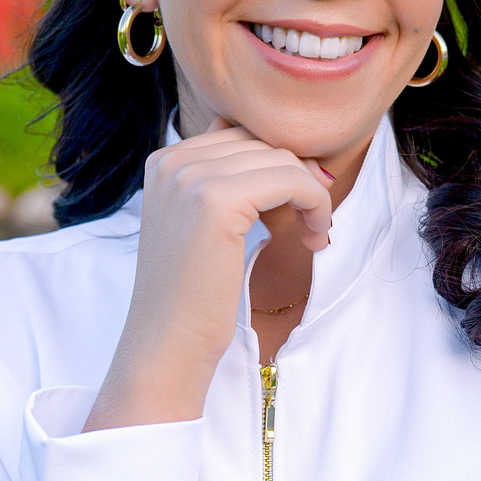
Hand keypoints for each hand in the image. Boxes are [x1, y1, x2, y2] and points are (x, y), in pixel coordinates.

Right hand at [85, 119, 332, 429]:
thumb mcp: (201, 225)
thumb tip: (289, 156)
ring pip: (281, 159)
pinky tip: (314, 238)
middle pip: (261, 142)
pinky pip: (291, 179)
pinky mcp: (217, 200)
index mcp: (164, 161)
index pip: (240, 135)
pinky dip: (316, 203)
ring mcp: (191, 177)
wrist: (168, 345)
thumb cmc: (191, 297)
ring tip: (314, 233)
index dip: (279, 166)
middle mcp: (172, 161)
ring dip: (312, 194)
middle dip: (299, 178)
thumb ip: (227, 183)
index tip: (300, 205)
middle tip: (314, 222)